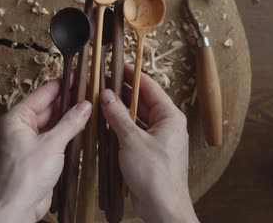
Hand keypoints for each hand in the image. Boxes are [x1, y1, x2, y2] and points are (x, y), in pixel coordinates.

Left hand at [0, 79, 90, 222]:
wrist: (18, 206)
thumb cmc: (24, 176)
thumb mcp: (52, 144)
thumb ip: (70, 123)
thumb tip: (85, 106)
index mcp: (17, 118)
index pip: (43, 93)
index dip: (62, 84)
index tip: (79, 75)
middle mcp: (22, 127)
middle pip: (49, 106)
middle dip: (69, 100)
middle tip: (90, 90)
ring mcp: (30, 141)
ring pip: (53, 122)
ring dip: (70, 116)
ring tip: (90, 106)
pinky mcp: (39, 155)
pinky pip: (55, 137)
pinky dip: (68, 132)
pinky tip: (83, 127)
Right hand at [100, 64, 199, 222]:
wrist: (162, 207)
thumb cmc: (156, 175)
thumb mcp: (131, 140)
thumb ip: (117, 115)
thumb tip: (106, 96)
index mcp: (170, 116)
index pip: (151, 87)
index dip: (133, 75)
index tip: (118, 65)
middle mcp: (167, 125)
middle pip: (144, 101)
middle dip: (124, 93)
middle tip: (105, 82)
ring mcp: (159, 139)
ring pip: (138, 117)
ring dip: (121, 110)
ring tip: (102, 100)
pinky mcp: (151, 152)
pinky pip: (136, 132)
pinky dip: (123, 126)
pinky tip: (108, 122)